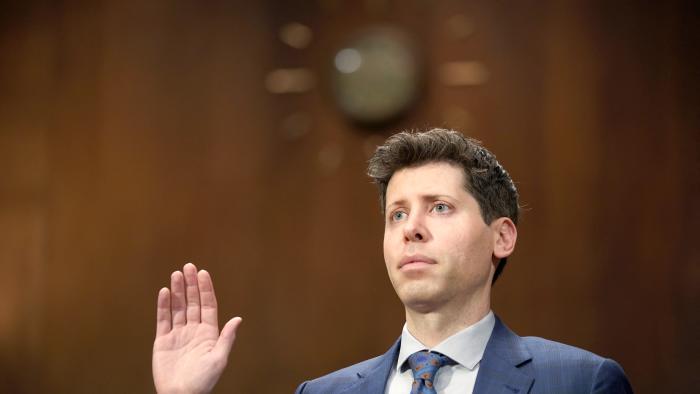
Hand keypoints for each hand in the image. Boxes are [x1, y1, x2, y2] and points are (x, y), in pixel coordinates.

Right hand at [152, 263, 241, 393]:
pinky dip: (163, 306)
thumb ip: (227, 338)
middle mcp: (194, 331)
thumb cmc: (202, 381)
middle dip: (191, 284)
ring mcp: (178, 335)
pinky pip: (163, 319)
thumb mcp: (219, 359)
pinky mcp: (163, 341)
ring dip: (178, 291)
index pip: (208, 305)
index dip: (206, 289)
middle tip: (188, 266)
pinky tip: (164, 292)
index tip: (203, 273)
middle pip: (192, 302)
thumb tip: (238, 319)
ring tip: (176, 274)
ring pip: (178, 307)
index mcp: (209, 333)